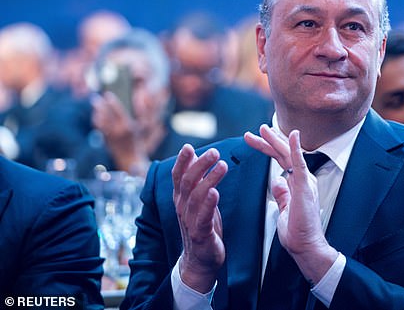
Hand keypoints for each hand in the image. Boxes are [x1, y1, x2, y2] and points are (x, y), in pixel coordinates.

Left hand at [92, 92, 146, 175]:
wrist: (130, 159)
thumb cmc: (136, 141)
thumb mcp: (138, 128)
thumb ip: (130, 118)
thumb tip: (124, 104)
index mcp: (128, 126)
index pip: (118, 110)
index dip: (112, 102)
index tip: (108, 94)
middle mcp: (118, 130)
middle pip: (106, 114)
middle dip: (100, 105)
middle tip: (95, 98)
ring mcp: (110, 135)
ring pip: (100, 120)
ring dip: (97, 112)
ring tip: (95, 104)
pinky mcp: (105, 139)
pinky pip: (99, 127)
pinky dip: (96, 120)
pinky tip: (96, 115)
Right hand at [172, 144, 227, 292]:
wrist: (200, 260)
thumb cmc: (201, 225)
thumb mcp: (198, 200)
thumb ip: (196, 178)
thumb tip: (195, 153)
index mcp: (181, 198)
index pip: (178, 176)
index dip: (182, 161)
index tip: (188, 146)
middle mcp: (182, 207)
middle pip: (187, 182)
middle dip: (199, 165)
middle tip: (214, 152)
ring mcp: (190, 221)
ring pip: (196, 196)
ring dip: (209, 179)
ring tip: (222, 165)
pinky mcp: (200, 234)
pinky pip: (203, 217)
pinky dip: (208, 204)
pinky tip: (216, 193)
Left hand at [244, 126, 337, 283]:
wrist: (307, 246)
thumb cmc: (298, 232)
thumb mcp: (284, 209)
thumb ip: (282, 194)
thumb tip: (277, 181)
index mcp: (298, 184)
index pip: (282, 161)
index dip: (270, 148)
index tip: (257, 139)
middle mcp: (303, 179)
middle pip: (284, 154)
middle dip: (270, 141)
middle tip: (257, 129)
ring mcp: (305, 182)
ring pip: (289, 155)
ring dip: (276, 140)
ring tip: (264, 129)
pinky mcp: (305, 187)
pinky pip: (300, 163)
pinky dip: (295, 148)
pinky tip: (293, 135)